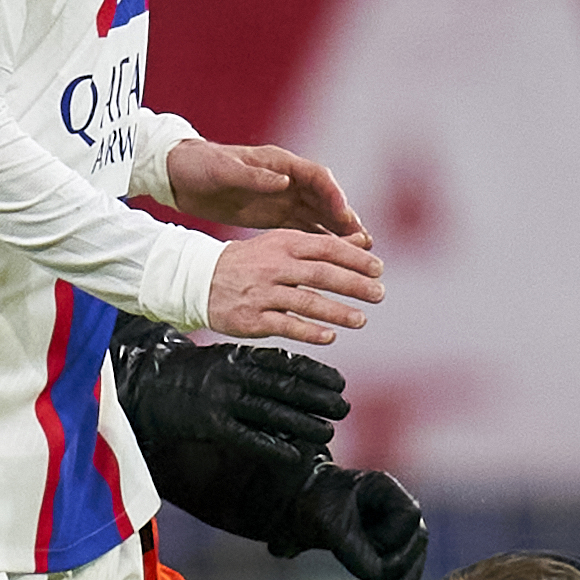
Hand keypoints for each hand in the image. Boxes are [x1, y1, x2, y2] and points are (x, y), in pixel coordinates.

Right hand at [119, 333, 346, 466]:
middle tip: (344, 407)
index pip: (286, 363)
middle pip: (285, 387)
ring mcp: (221, 400)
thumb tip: (291, 375)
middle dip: (319, 398)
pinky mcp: (210, 425)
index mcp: (238, 356)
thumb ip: (253, 366)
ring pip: (272, 413)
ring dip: (304, 423)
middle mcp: (233, 375)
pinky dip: (274, 447)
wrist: (143, 386)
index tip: (339, 382)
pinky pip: (248, 438)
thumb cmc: (188, 375)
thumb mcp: (222, 359)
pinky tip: (296, 455)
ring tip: (328, 431)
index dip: (316, 373)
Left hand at [163, 138, 366, 238]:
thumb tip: (284, 181)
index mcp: (278, 163)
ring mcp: (282, 197)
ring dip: (338, 232)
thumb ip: (255, 177)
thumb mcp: (224, 170)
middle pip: (325, 199)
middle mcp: (286, 179)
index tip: (346, 216)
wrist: (180, 175)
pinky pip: (303, 227)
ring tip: (358, 252)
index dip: (334, 196)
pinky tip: (332, 257)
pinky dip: (319, 239)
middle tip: (364, 241)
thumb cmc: (201, 166)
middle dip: (345, 218)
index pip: (317, 177)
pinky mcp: (273, 214)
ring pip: (318, 215)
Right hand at [206, 230, 381, 346]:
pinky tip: (330, 337)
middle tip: (378, 293)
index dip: (355, 258)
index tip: (378, 268)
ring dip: (338, 311)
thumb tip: (363, 242)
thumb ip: (322, 245)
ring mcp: (263, 293)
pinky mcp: (253, 318)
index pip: (326, 248)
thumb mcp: (282, 244)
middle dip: (354, 284)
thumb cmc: (251, 262)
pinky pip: (286, 325)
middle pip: (321, 274)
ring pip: (306, 302)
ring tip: (361, 319)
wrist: (200, 279)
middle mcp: (275, 266)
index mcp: (284, 244)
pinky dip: (310, 332)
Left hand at [280, 465, 426, 579]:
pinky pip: (401, 569)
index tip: (369, 546)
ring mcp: (394, 528)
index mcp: (386, 489)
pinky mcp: (387, 547)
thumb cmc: (313, 505)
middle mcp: (396, 507)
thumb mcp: (328, 525)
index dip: (393, 537)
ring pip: (413, 559)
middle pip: (417, 541)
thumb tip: (378, 577)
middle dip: (405, 569)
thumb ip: (354, 549)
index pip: (409, 516)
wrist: (297, 507)